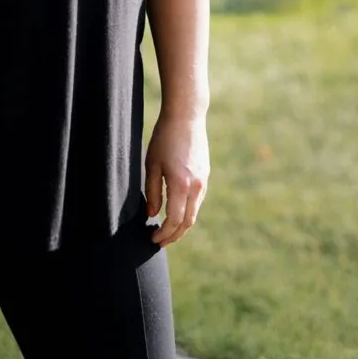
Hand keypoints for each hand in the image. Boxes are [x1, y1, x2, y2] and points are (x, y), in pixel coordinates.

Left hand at [145, 112, 209, 247]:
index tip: (153, 239)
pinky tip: (176, 212)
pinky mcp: (205, 175)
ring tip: (167, 230)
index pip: (174, 220)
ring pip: (194, 212)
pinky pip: (198, 201)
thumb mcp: (152, 164)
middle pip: (187, 222)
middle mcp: (195, 186)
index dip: (164, 234)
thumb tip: (152, 214)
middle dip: (174, 235)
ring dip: (181, 225)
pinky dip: (187, 212)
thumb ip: (152, 191)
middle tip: (160, 242)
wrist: (186, 117)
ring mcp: (203, 181)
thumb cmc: (164, 138)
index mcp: (180, 184)